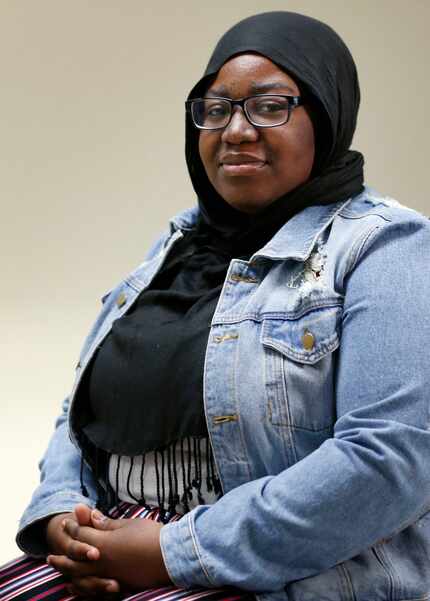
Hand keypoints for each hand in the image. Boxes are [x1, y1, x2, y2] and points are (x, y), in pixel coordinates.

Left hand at [48, 508, 171, 590]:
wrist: (170, 557)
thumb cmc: (151, 536)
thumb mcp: (128, 524)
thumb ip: (107, 523)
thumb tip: (90, 517)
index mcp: (104, 543)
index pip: (81, 534)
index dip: (73, 527)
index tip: (67, 521)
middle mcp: (102, 561)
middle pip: (75, 559)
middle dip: (62, 555)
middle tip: (50, 555)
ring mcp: (109, 575)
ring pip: (80, 576)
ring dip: (67, 572)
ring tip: (59, 571)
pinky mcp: (118, 585)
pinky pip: (92, 589)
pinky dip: (81, 587)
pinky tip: (76, 586)